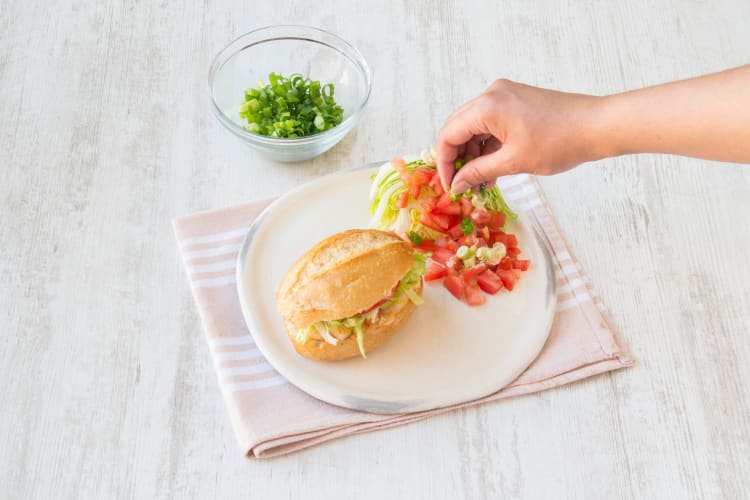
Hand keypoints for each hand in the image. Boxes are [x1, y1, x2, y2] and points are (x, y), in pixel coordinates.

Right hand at [437, 79, 600, 192]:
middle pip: (458, 128)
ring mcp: (505, 96)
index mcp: (487, 106)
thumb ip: (479, 172)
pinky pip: (491, 124)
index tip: (450, 187)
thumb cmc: (559, 142)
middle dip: (457, 158)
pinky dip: (488, 146)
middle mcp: (492, 95)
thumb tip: (457, 184)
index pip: (449, 134)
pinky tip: (493, 169)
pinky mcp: (517, 101)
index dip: (445, 163)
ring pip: (475, 128)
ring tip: (480, 182)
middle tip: (462, 185)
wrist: (597, 126)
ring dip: (474, 154)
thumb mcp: (513, 162)